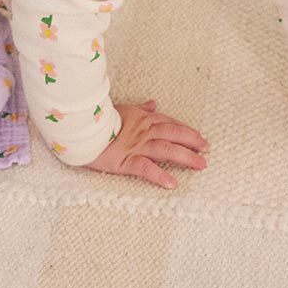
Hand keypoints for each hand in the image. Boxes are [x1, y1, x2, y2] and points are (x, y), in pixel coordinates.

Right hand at [86, 99, 209, 189]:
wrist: (80, 129)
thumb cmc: (99, 121)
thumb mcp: (122, 110)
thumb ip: (140, 109)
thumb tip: (153, 103)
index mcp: (143, 119)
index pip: (170, 123)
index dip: (186, 130)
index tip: (200, 138)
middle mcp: (143, 131)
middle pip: (173, 134)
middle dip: (192, 141)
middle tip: (207, 149)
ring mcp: (135, 145)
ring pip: (166, 149)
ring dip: (185, 156)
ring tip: (201, 164)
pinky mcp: (125, 160)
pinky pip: (145, 168)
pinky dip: (159, 175)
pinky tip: (172, 183)